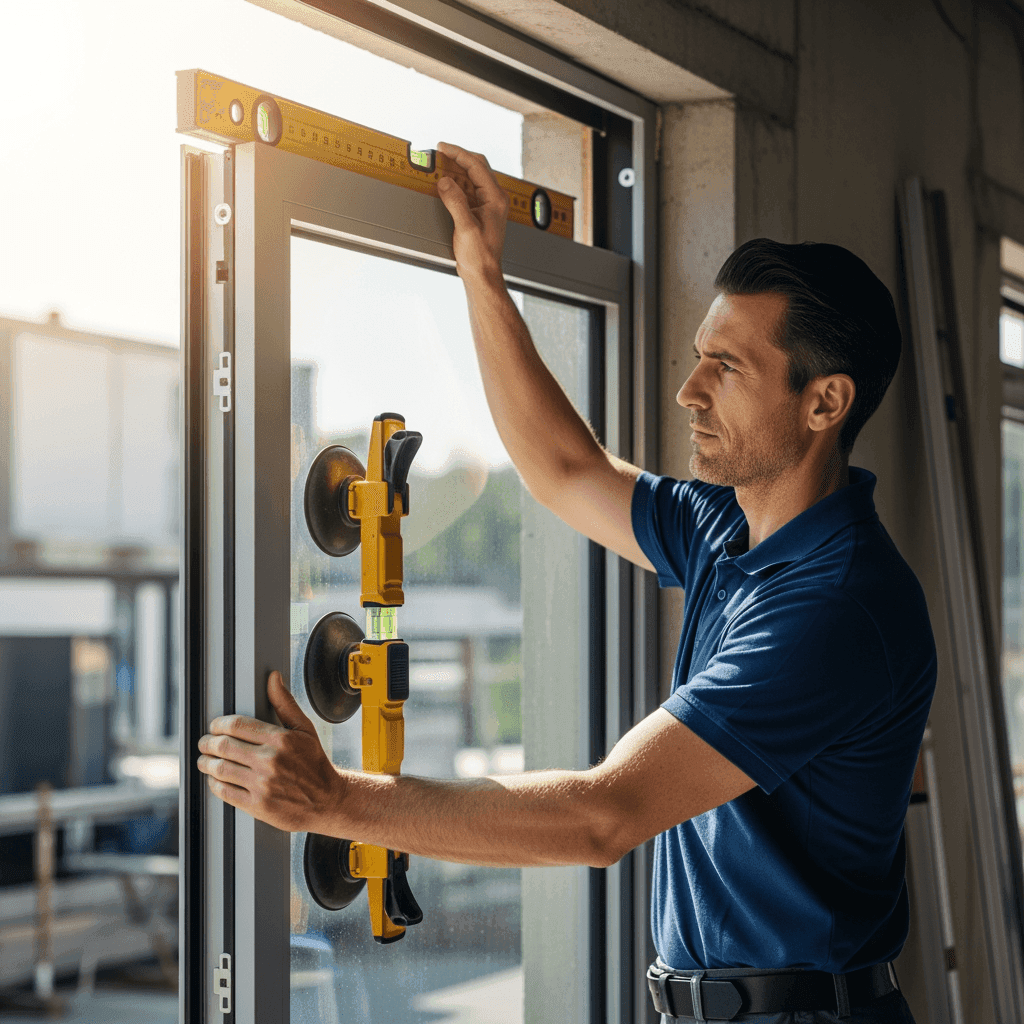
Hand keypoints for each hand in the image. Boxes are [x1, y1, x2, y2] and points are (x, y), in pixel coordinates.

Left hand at [196, 671, 342, 833]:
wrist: (327, 800)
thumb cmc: (314, 762)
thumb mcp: (305, 729)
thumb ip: (285, 703)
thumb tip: (273, 678)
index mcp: (280, 739)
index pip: (237, 725)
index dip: (219, 725)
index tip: (215, 727)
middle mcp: (270, 761)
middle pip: (223, 746)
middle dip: (207, 743)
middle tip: (205, 743)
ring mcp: (262, 785)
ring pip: (220, 769)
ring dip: (206, 763)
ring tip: (205, 760)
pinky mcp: (257, 805)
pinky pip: (225, 792)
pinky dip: (214, 784)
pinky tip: (216, 779)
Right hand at [436, 141, 508, 284]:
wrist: (482, 274)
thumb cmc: (480, 256)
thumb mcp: (465, 227)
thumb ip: (455, 201)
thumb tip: (445, 181)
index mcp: (495, 198)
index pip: (477, 165)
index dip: (458, 153)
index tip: (443, 147)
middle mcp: (494, 199)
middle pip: (476, 168)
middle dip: (457, 158)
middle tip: (439, 153)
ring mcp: (488, 205)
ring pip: (471, 178)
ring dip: (455, 171)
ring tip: (438, 167)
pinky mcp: (479, 212)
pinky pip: (467, 191)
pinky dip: (455, 184)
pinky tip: (444, 185)